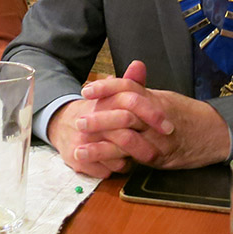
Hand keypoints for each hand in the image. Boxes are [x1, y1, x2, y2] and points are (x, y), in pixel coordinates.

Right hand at [48, 61, 173, 177]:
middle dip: (145, 144)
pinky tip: (120, 160)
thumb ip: (128, 82)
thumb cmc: (95, 111)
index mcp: (101, 103)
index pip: (130, 104)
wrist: (64, 125)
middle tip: (161, 149)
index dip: (152, 115)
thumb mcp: (111, 95)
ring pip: (116, 156)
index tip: (168, 125)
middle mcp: (89, 122)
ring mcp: (81, 142)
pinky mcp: (76, 160)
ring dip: (131, 157)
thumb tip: (139, 64)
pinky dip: (116, 167)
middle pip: (123, 134)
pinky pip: (106, 169)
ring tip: (138, 155)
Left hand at [77, 62, 230, 169]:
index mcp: (154, 98)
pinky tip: (98, 164)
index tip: (86, 90)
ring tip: (80, 150)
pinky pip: (135, 159)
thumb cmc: (184, 114)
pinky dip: (114, 161)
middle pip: (124, 113)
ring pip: (127, 140)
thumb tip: (119, 75)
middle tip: (78, 122)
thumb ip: (139, 89)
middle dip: (99, 119)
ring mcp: (158, 139)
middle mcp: (155, 118)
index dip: (106, 87)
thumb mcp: (162, 97)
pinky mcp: (159, 158)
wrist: (214, 133)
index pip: (127, 87)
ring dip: (100, 147)